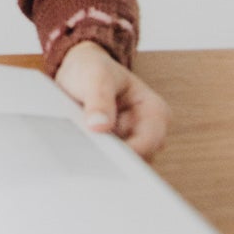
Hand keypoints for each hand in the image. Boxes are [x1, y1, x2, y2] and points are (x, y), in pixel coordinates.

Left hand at [54, 40, 170, 160]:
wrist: (78, 69)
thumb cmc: (93, 68)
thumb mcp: (96, 76)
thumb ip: (99, 99)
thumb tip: (99, 126)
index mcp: (155, 111)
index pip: (148, 142)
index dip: (127, 151)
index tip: (102, 154)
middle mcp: (149, 131)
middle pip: (137, 160)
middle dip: (112, 158)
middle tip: (85, 153)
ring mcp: (131, 142)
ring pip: (121, 165)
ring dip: (101, 158)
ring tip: (78, 147)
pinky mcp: (114, 149)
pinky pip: (107, 164)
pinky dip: (94, 158)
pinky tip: (78, 151)